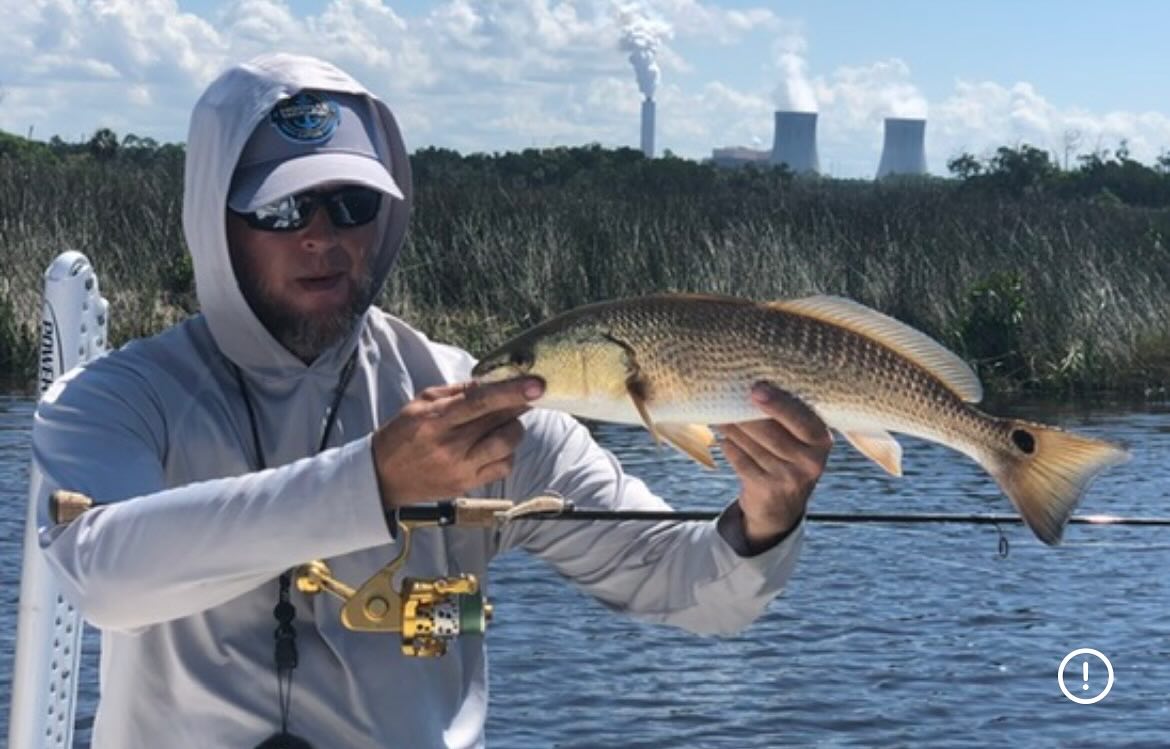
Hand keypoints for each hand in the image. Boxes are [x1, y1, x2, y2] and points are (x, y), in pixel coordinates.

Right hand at [371, 377, 544, 508]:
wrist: (384, 476)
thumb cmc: (403, 434)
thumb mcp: (421, 403)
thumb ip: (457, 391)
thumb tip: (491, 381)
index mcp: (436, 419)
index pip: (480, 402)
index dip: (510, 392)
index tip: (536, 385)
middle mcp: (450, 446)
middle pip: (499, 422)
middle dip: (518, 406)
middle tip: (525, 396)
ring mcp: (461, 468)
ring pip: (507, 445)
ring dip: (513, 429)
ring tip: (502, 423)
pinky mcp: (468, 485)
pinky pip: (504, 467)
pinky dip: (507, 453)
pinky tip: (494, 446)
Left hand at [717, 382, 832, 545]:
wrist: (782, 505)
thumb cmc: (789, 456)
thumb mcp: (801, 439)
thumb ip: (788, 415)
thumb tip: (754, 384)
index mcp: (822, 442)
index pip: (802, 421)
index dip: (779, 405)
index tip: (756, 389)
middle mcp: (810, 463)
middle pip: (772, 434)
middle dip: (746, 414)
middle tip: (726, 396)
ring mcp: (788, 479)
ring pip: (753, 447)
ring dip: (733, 428)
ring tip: (719, 413)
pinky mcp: (766, 490)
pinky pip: (741, 462)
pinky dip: (729, 446)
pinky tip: (722, 436)